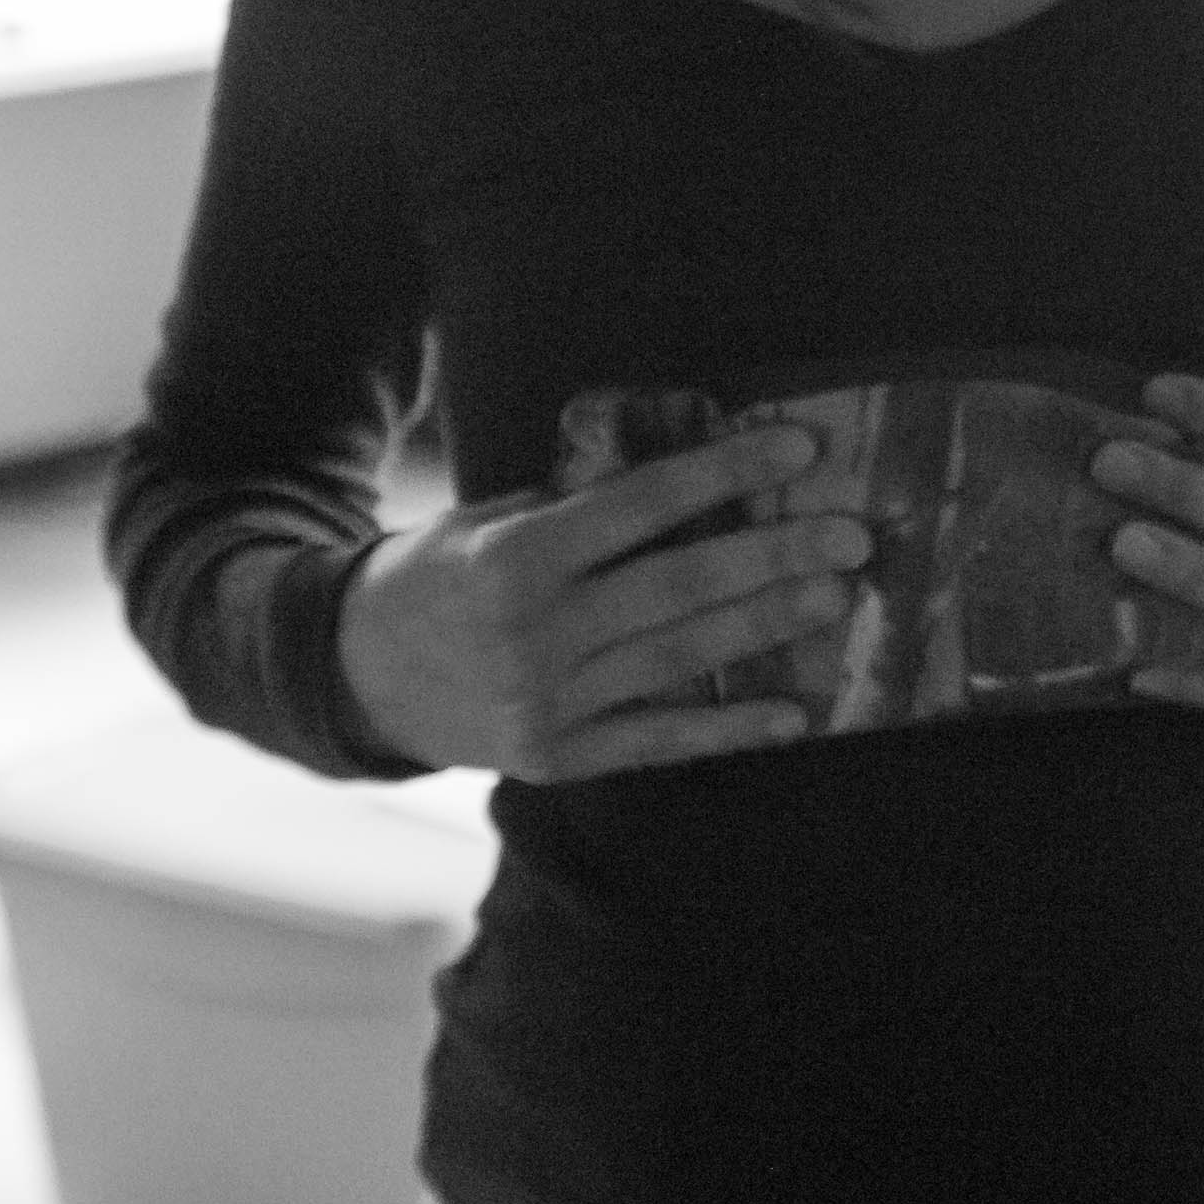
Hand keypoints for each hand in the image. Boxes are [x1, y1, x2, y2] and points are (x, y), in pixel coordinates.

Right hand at [340, 425, 866, 777]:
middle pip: (678, 586)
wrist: (351, 676)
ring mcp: (547, 702)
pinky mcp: (557, 757)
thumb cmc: (434, 576)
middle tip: (852, 535)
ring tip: (836, 596)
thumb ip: (571, 505)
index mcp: (514, 557)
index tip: (799, 446)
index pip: (641, 505)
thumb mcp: (484, 520)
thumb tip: (678, 480)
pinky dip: (729, 727)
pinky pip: (659, 740)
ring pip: (680, 659)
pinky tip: (792, 713)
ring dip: (766, 627)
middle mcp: (533, 632)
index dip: (725, 472)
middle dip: (774, 556)